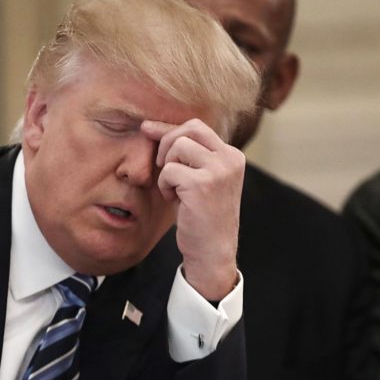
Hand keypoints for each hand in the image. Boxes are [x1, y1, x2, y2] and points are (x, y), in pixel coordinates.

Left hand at [142, 119, 243, 299]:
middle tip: (161, 166)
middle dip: (167, 142)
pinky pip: (169, 171)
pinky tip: (174, 201)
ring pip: (178, 146)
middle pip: (190, 128)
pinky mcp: (202, 184)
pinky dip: (165, 186)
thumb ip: (186, 154)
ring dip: (167, 168)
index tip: (147, 130)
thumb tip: (150, 127)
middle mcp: (230, 159)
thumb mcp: (198, 179)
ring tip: (173, 189)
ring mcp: (219, 170)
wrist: (212, 252)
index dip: (170, 128)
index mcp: (232, 156)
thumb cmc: (201, 217)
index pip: (197, 127)